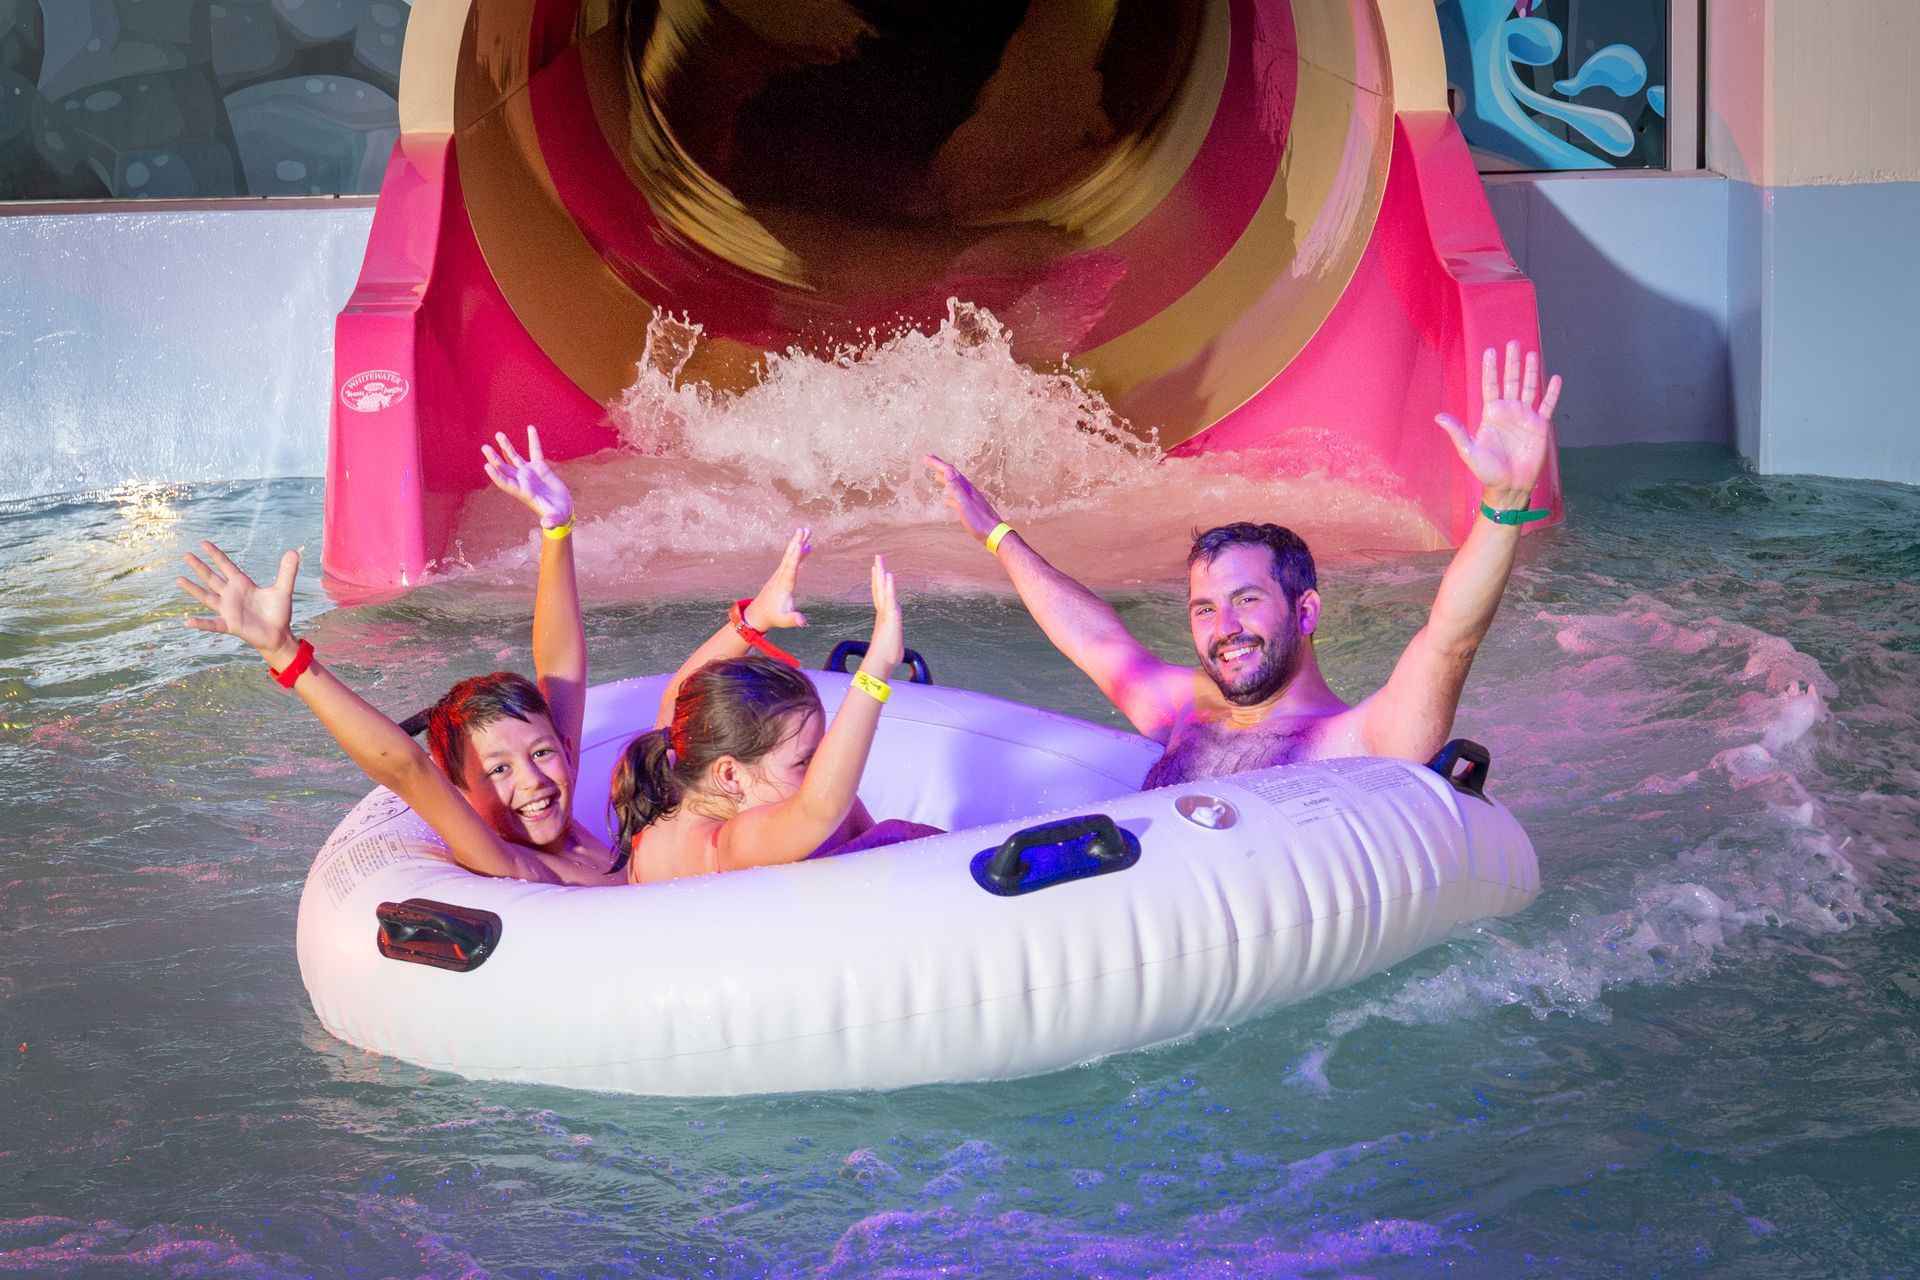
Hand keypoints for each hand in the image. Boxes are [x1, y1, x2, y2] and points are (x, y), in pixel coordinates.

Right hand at [177, 541, 299, 662]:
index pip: (226, 565)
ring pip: (207, 597)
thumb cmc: (278, 612)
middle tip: (186, 554)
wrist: (279, 634)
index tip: (203, 543)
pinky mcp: (230, 624)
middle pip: (211, 577)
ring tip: (179, 579)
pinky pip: (213, 624)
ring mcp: (228, 609)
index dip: (215, 554)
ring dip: (193, 589)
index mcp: (242, 584)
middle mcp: (231, 595)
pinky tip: (189, 622)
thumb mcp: (283, 589)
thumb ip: (286, 571)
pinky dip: (201, 624)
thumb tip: (294, 551)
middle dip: (199, 566)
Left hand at [482, 426, 573, 528]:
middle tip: (484, 448)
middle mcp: (522, 481)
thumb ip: (550, 521)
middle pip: (504, 468)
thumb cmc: (557, 516)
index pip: (506, 483)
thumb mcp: (554, 518)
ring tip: (498, 435)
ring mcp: (529, 473)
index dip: (496, 475)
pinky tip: (531, 428)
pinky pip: (535, 451)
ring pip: (514, 457)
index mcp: (523, 493)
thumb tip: (546, 524)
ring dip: (506, 447)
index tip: (487, 466)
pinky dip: (533, 440)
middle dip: (494, 459)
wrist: (562, 509)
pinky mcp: (540, 467)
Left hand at [744, 527, 810, 631]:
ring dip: (798, 542)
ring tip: (807, 530)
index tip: (799, 544)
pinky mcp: (783, 574)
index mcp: (784, 585)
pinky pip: (792, 560)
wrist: (760, 613)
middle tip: (803, 529)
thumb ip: (793, 620)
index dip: (795, 557)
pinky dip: (800, 552)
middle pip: (790, 556)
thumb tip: (802, 621)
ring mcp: (781, 573)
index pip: (790, 568)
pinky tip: (807, 545)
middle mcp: (781, 575)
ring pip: (790, 555)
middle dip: (796, 542)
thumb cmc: (774, 617)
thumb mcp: (784, 621)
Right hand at [863, 555, 903, 673]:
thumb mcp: (892, 642)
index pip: (880, 595)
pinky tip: (889, 576)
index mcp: (884, 616)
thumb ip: (891, 637)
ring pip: (882, 589)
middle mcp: (883, 612)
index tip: (876, 570)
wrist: (882, 663)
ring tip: (879, 560)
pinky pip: (889, 598)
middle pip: (879, 587)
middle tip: (877, 557)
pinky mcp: (890, 617)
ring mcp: (886, 613)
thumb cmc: (887, 656)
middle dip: (878, 572)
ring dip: (881, 574)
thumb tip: (889, 641)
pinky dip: (889, 586)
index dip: (878, 582)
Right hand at [922, 454, 1004, 542]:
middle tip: (928, 459)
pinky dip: (950, 496)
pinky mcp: (969, 508)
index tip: (925, 456)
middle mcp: (967, 490)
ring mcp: (968, 499)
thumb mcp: (965, 504)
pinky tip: (946, 500)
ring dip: (945, 479)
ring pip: (954, 485)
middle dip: (940, 466)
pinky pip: (956, 498)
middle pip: (952, 475)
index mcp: (966, 488)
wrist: (994, 534)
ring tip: (936, 475)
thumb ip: (956, 488)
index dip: (936, 463)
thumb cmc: (979, 521)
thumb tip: (948, 471)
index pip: (949, 471)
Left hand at [1435, 342, 1560, 506]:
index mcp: (1491, 414)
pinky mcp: (1540, 426)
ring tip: (1531, 353)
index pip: (1490, 385)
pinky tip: (1555, 377)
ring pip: (1529, 388)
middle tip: (1513, 343)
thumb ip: (1457, 432)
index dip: (1491, 369)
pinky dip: (1552, 392)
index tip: (1491, 351)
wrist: (1509, 486)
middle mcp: (1509, 411)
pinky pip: (1547, 405)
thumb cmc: (1487, 471)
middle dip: (1511, 362)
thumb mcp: (1469, 451)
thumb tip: (1438, 417)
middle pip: (1511, 381)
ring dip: (1531, 371)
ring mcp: (1525, 417)